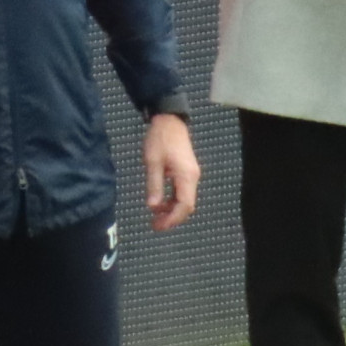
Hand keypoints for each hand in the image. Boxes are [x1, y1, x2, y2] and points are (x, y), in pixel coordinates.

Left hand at [143, 111, 200, 231]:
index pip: (184, 206)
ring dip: (171, 210)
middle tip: (154, 225)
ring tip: (155, 215)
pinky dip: (172, 200)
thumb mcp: (153, 162)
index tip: (158, 226)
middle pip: (187, 206)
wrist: (169, 120)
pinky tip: (160, 202)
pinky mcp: (187, 172)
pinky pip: (182, 192)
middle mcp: (192, 178)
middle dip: (172, 218)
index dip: (173, 219)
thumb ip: (154, 185)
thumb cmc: (160, 138)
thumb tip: (153, 207)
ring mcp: (191, 175)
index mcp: (186, 176)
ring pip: (184, 200)